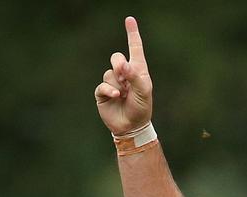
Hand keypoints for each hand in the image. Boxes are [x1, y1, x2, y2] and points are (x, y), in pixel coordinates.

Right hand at [94, 16, 153, 134]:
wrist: (132, 126)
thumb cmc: (141, 108)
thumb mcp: (144, 91)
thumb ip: (135, 75)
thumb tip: (123, 64)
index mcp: (138, 70)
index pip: (134, 48)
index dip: (132, 34)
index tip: (130, 19)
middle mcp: (124, 74)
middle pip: (116, 57)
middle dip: (119, 66)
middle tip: (126, 78)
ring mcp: (113, 82)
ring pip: (109, 73)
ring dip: (118, 85)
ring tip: (124, 96)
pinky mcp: (103, 92)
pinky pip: (102, 85)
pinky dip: (110, 91)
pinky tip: (116, 97)